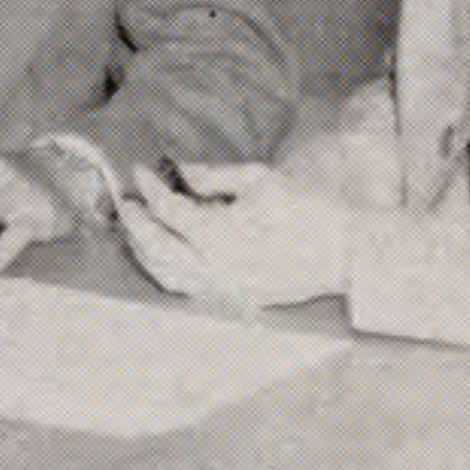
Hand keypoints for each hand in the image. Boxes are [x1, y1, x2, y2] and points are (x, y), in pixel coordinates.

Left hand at [120, 162, 350, 307]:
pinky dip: (165, 272)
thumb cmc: (306, 210)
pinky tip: (161, 257)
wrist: (343, 251)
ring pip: (165, 275)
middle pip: (156, 248)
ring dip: (144, 251)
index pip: (168, 211)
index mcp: (219, 235)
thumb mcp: (258, 180)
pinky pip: (186, 289)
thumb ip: (212, 176)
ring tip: (136, 229)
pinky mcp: (232, 298)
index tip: (139, 171)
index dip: (149, 189)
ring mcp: (222, 288)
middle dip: (135, 223)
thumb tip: (181, 171)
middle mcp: (213, 267)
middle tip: (127, 202)